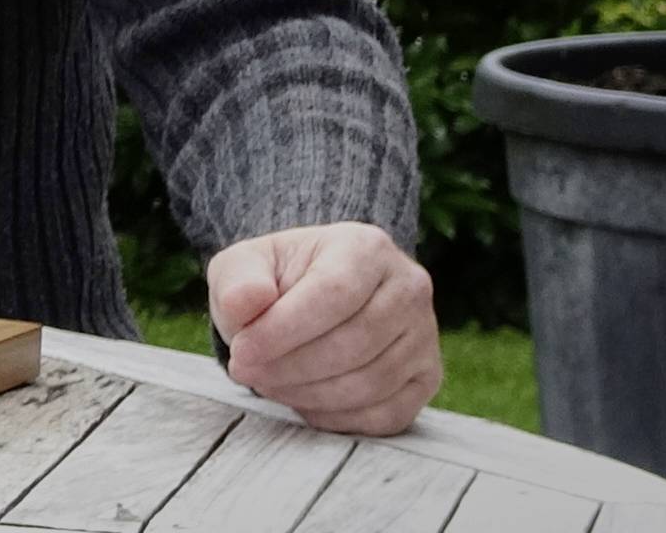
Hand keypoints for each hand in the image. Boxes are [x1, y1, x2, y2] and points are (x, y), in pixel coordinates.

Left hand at [208, 221, 440, 435]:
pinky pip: (387, 415)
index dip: (283, 330)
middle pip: (355, 343)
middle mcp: (409, 287)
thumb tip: (246, 304)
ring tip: (268, 383)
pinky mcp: (427, 378)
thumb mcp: (242, 267)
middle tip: (246, 372)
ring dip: (309, 394)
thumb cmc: (275, 281)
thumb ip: (238, 282)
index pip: (333, 294)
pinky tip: (301, 402)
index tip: (241, 352)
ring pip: (371, 383)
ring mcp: (425, 335)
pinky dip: (337, 418)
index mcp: (367, 247)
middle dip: (291, 367)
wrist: (308, 298)